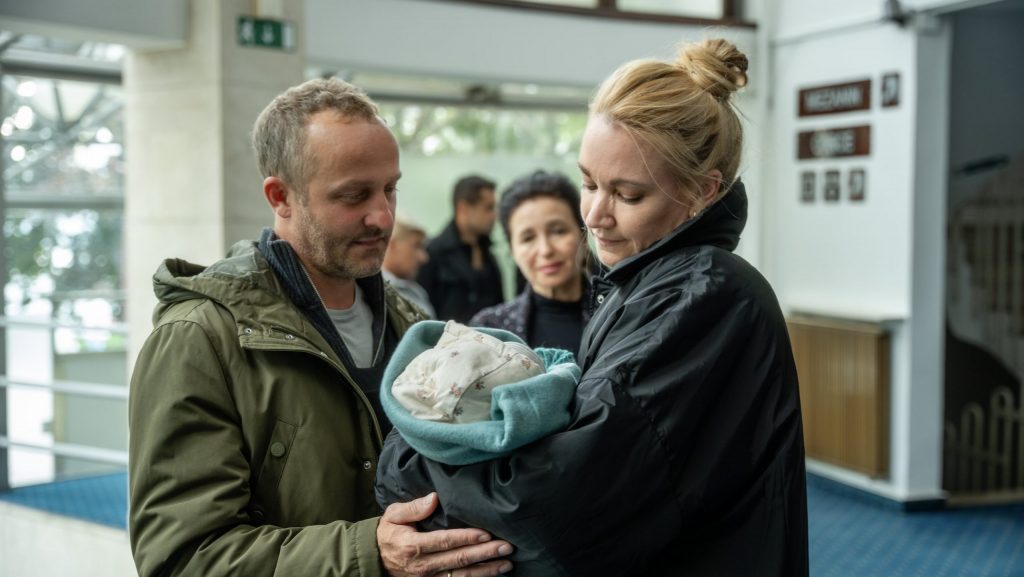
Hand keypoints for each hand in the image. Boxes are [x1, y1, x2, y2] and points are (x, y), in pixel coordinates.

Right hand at [378, 493, 513, 576]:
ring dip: (487, 570)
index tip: (487, 533)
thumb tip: (434, 497)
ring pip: (462, 575)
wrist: (375, 558)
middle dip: (485, 554)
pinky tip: (492, 573)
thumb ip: (414, 507)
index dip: (467, 538)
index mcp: (414, 545)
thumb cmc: (388, 532)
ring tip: (506, 563)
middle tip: (506, 547)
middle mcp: (423, 565)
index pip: (446, 541)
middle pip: (459, 559)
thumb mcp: (394, 514)